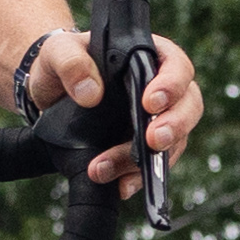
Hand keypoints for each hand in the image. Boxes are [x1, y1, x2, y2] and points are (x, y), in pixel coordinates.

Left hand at [18, 23, 206, 188]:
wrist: (50, 96)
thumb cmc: (62, 63)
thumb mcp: (57, 52)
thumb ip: (71, 63)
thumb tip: (91, 93)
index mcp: (150, 55)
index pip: (176, 66)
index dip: (171, 85)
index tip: (150, 103)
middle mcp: (162, 88)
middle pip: (188, 106)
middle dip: (174, 126)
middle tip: (152, 142)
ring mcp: (157, 120)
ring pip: (172, 142)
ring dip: (146, 160)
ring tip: (108, 169)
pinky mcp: (145, 148)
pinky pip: (153, 166)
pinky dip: (136, 178)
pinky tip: (119, 186)